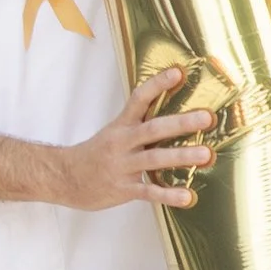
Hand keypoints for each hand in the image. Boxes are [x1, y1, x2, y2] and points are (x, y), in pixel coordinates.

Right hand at [54, 72, 216, 211]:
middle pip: (153, 129)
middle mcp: (122, 143)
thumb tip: (174, 114)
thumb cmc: (96, 154)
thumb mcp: (114, 133)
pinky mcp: (123, 189)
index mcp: (121, 126)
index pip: (139, 99)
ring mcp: (122, 166)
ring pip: (154, 159)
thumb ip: (140, 124)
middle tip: (207, 118)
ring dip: (181, 156)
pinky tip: (187, 197)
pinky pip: (148, 192)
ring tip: (206, 155)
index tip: (178, 72)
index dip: (158, 84)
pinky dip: (168, 195)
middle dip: (181, 123)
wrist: (63, 178)